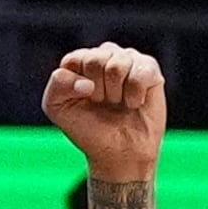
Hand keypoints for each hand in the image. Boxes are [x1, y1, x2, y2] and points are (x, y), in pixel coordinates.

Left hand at [42, 45, 164, 183]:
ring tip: (119, 103)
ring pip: (117, 65)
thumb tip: (88, 83)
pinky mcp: (150, 69)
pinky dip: (135, 95)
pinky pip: (140, 73)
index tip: (85, 102)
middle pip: (96, 60)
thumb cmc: (89, 129)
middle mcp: (105, 55)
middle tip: (104, 104)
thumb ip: (58, 84)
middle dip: (99, 90)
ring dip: (117, 94)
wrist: (119, 153)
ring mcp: (129, 59)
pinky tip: (135, 103)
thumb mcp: (57, 107)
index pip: (76, 59)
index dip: (79, 86)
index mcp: (80, 60)